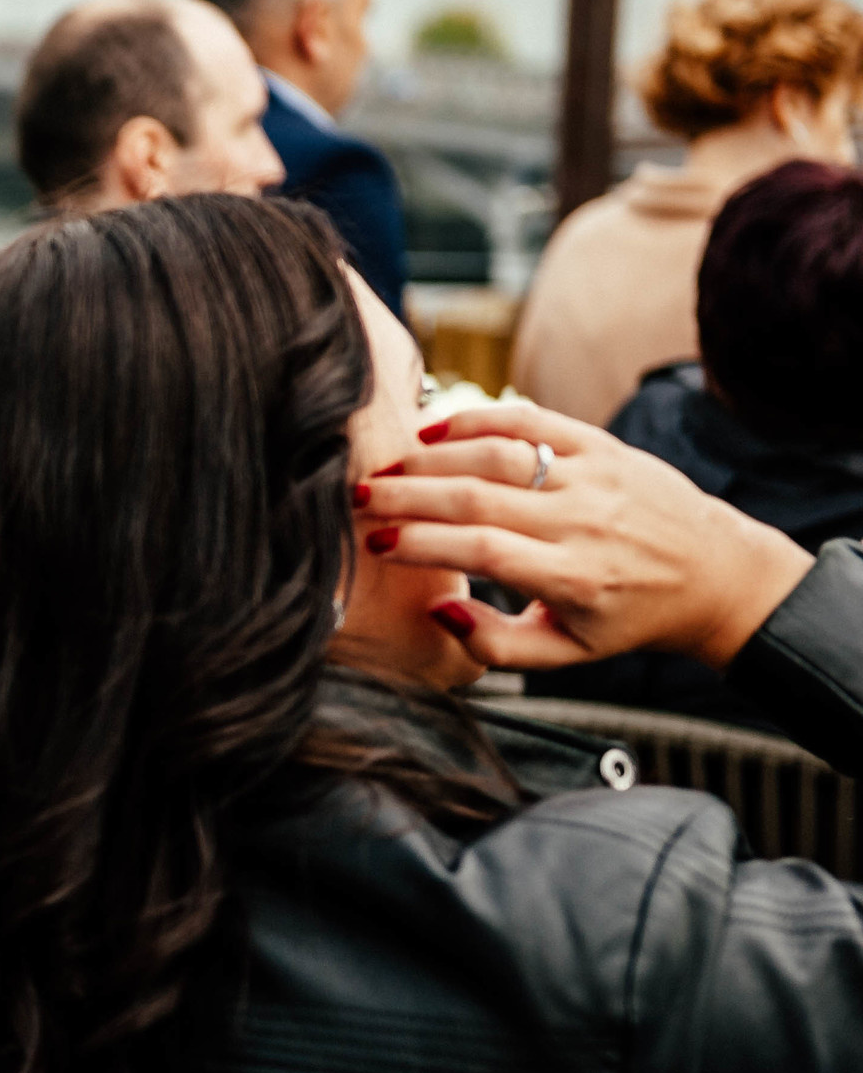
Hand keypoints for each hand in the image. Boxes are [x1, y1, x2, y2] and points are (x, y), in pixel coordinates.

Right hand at [356, 401, 812, 670]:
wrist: (715, 573)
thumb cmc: (629, 619)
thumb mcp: (566, 654)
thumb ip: (496, 645)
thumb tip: (439, 609)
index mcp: (571, 576)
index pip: (480, 550)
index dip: (420, 544)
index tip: (377, 544)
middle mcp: (583, 521)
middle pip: (477, 496)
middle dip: (408, 495)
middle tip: (358, 497)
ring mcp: (596, 476)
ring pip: (500, 453)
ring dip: (434, 456)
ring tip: (388, 467)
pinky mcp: (604, 446)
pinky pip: (534, 421)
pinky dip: (481, 418)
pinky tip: (436, 430)